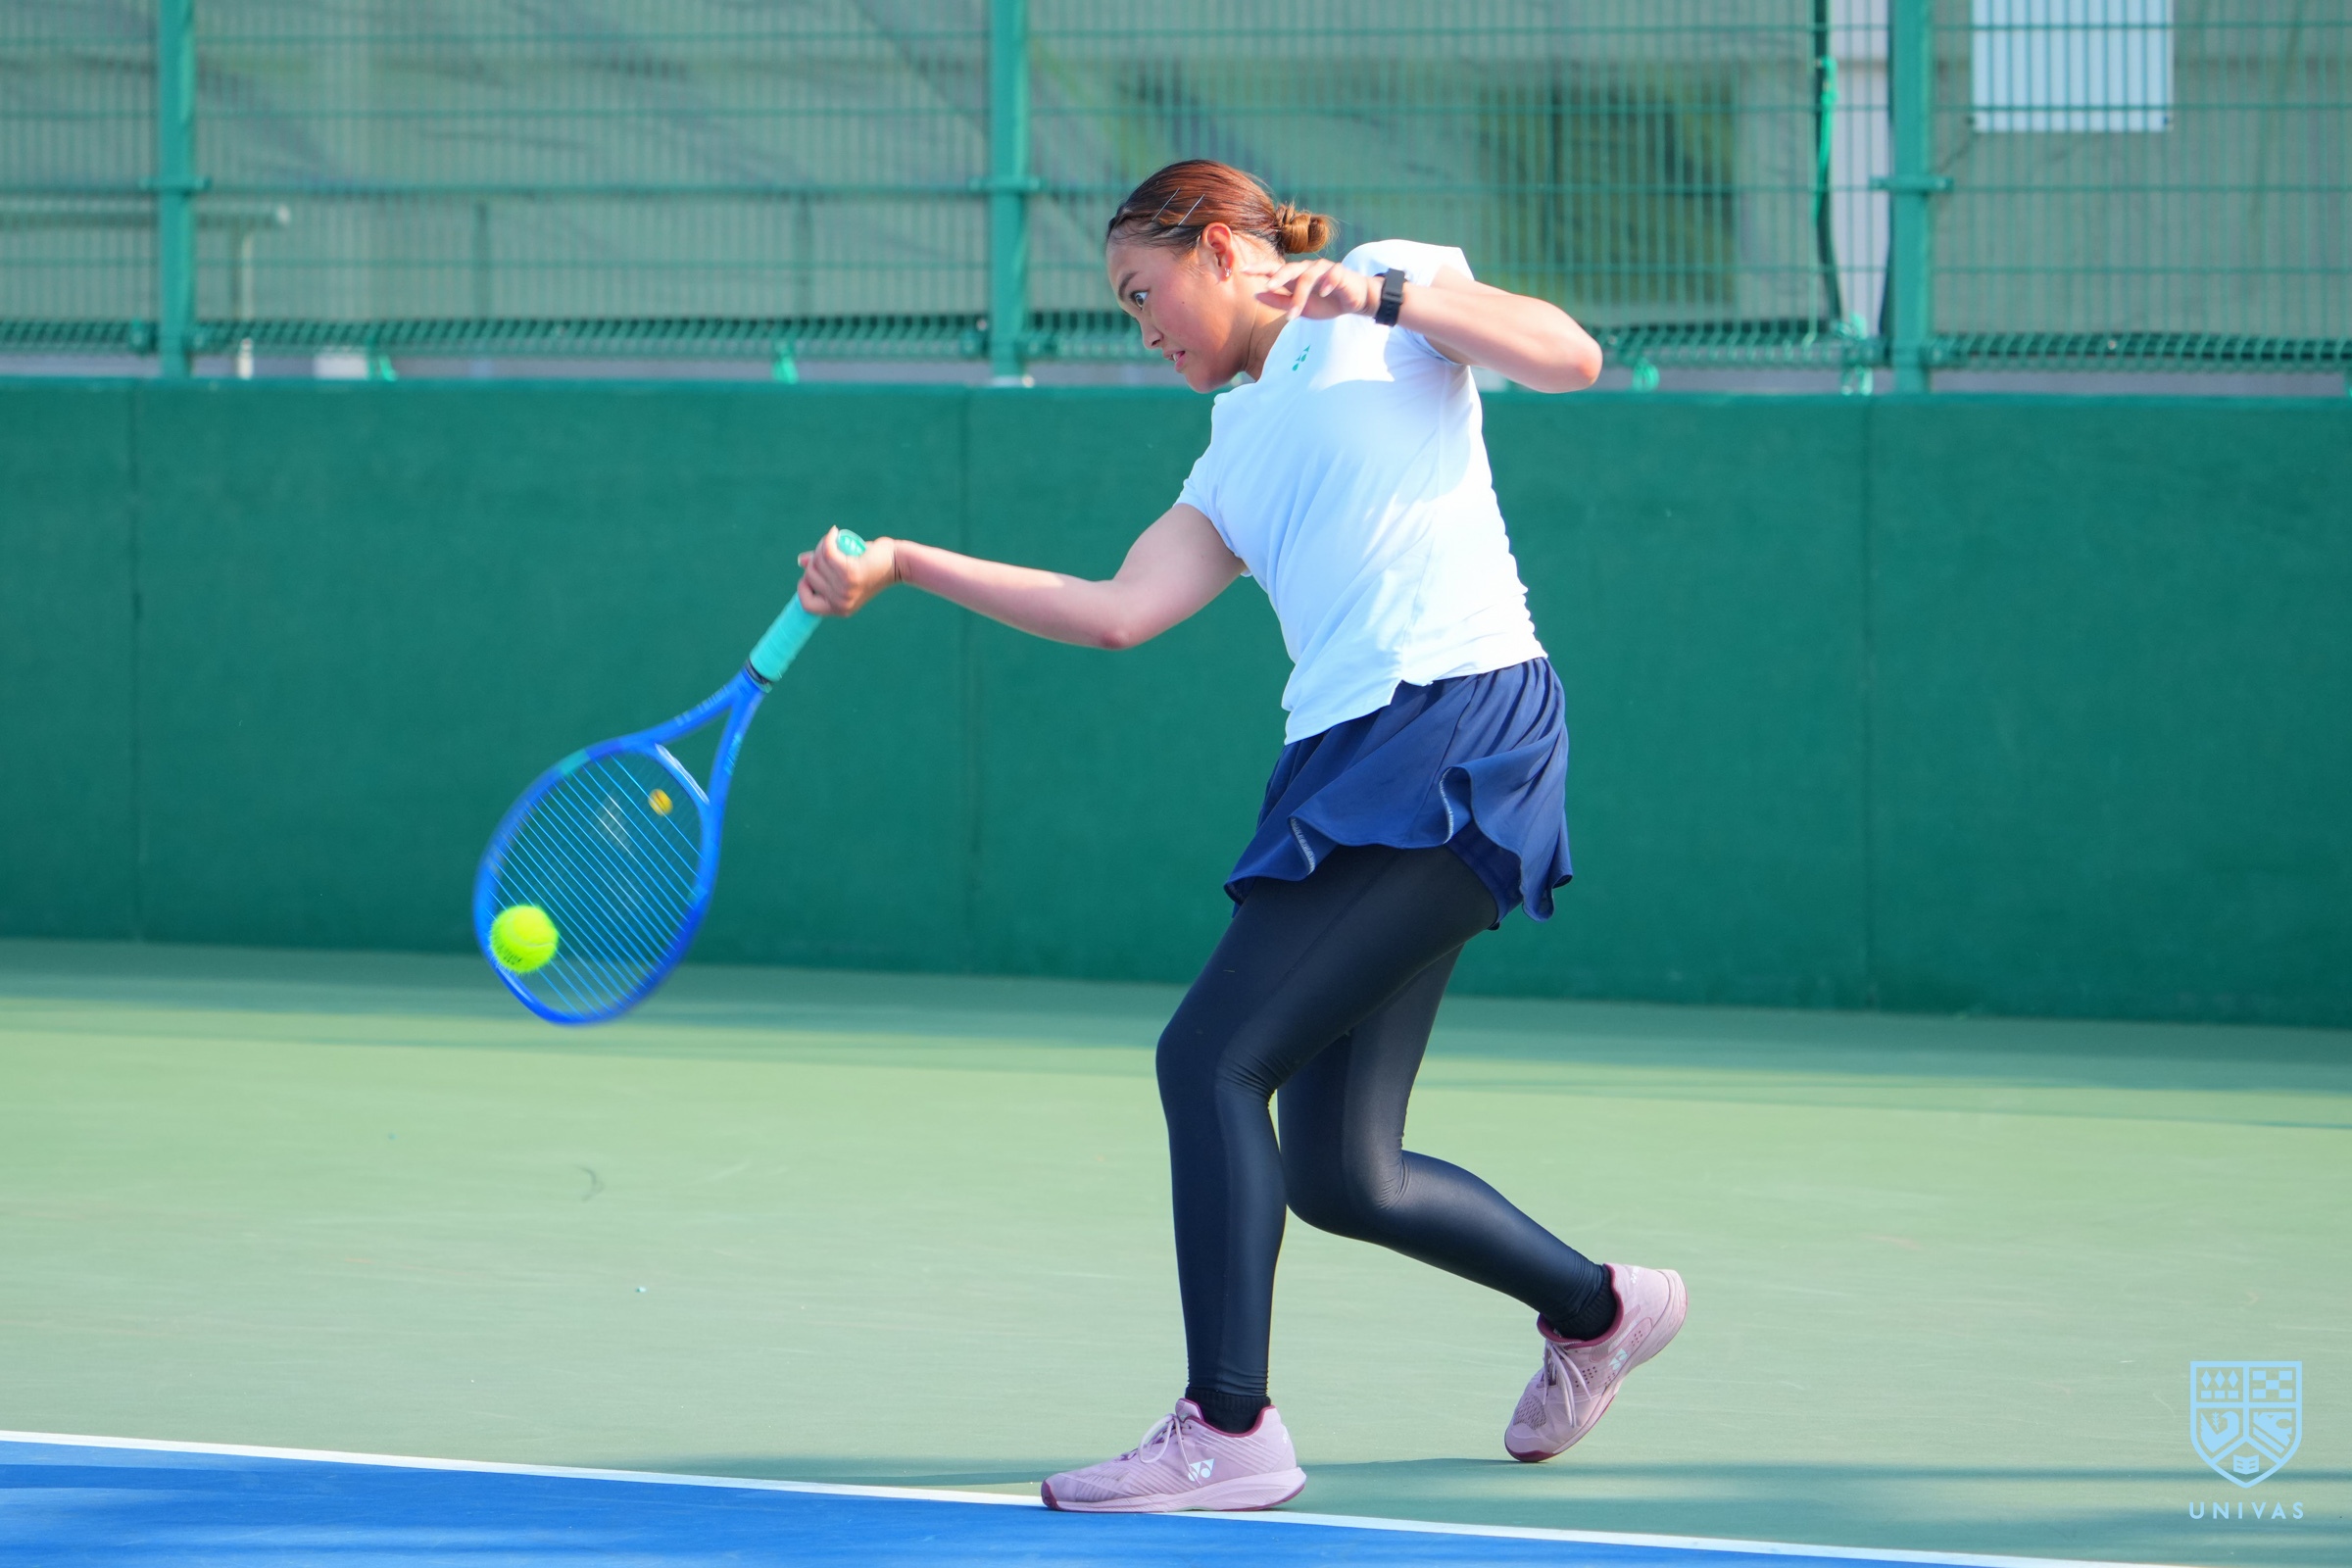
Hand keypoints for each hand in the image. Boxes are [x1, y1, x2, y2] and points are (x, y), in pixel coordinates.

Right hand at [795, 527, 898, 616]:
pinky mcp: (850, 573)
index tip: (812, 573)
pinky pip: (827, 552)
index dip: (804, 587)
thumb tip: (801, 561)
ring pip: (818, 562)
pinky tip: (835, 532)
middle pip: (810, 576)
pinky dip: (828, 539)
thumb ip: (824, 568)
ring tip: (836, 541)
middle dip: (816, 559)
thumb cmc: (872, 565)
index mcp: (839, 609)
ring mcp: (845, 589)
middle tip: (832, 549)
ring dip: (823, 546)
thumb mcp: (845, 571)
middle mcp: (840, 602)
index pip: (806, 604)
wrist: (898, 563)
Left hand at [1246, 258, 1380, 323]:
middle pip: (1290, 269)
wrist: (1354, 302)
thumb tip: (1255, 294)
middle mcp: (1307, 269)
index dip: (1259, 268)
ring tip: (1295, 313)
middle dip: (1278, 277)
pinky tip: (1323, 293)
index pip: (1274, 269)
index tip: (1243, 270)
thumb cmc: (1325, 302)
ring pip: (1308, 276)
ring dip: (1301, 295)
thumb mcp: (1300, 307)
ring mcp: (1324, 269)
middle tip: (1268, 287)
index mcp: (1294, 277)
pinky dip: (1327, 283)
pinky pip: (1332, 274)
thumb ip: (1279, 301)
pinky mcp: (1340, 273)